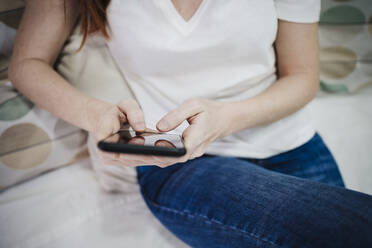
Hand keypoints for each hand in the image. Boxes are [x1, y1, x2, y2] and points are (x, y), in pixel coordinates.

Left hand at [94, 98, 230, 167]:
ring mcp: (191, 154)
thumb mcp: (194, 105)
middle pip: (168, 160)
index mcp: (196, 139)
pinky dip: (157, 156)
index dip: (159, 154)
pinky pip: (170, 158)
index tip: (142, 152)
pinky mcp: (187, 153)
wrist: (225, 119)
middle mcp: (193, 151)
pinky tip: (142, 151)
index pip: (176, 152)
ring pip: (168, 161)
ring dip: (150, 159)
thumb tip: (159, 127)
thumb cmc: (209, 110)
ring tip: (129, 154)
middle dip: (148, 158)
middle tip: (126, 155)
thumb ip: (176, 116)